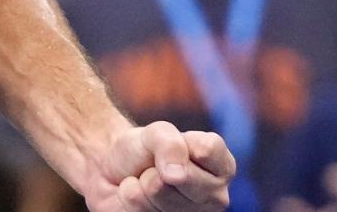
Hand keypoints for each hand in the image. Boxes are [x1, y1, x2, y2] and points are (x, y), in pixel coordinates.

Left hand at [86, 121, 234, 211]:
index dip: (179, 143)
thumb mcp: (155, 132)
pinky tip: (138, 196)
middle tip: (156, 166)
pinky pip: (140, 208)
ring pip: (159, 192)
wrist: (113, 171)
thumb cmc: (144, 150)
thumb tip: (176, 175)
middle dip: (159, 165)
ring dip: (143, 182)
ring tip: (146, 180)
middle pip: (182, 176)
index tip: (170, 145)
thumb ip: (169, 142)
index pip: (207, 149)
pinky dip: (131, 195)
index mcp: (223, 167)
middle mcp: (215, 196)